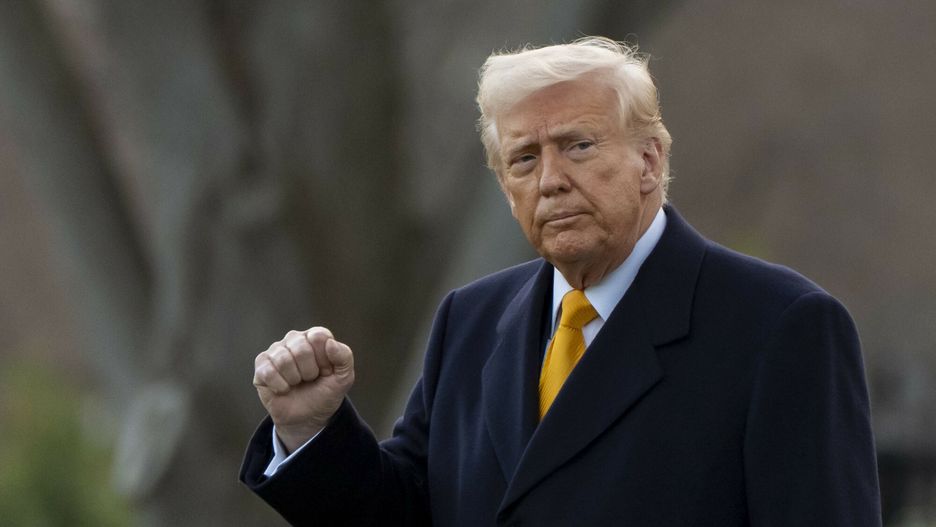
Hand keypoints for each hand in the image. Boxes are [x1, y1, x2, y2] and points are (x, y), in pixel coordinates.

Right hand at [253, 327, 354, 452]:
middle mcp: (294, 339)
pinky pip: (268, 371)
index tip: (325, 371)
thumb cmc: (325, 392)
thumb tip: (330, 342)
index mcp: (315, 337)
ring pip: (283, 360)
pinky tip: (284, 389)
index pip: (319, 337)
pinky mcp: (261, 365)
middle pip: (301, 349)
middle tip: (310, 379)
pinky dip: (280, 386)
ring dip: (294, 379)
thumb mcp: (344, 377)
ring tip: (297, 383)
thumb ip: (344, 357)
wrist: (308, 417)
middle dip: (309, 372)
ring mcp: (276, 351)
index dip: (324, 359)